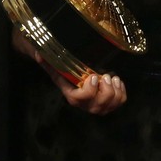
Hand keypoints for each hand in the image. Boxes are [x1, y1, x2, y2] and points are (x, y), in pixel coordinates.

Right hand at [12, 29, 128, 114]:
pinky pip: (118, 102)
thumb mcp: (51, 58)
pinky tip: (117, 81)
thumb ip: (45, 57)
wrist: (67, 65)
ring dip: (115, 93)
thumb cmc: (60, 62)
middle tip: (106, 76)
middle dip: (106, 93)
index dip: (88, 91)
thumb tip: (40, 54)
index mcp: (69, 91)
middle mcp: (83, 101)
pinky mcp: (106, 98)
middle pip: (97, 107)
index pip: (78, 99)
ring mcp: (95, 101)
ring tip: (112, 78)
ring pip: (109, 106)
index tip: (93, 76)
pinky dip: (121, 93)